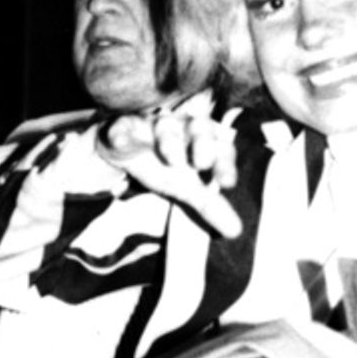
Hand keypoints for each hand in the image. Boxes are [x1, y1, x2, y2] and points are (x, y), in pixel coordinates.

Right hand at [98, 103, 241, 238]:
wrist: (126, 147)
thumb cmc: (166, 163)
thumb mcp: (188, 186)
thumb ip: (210, 205)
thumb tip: (235, 232)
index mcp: (204, 140)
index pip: (222, 147)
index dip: (225, 164)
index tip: (227, 184)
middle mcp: (183, 127)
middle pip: (199, 127)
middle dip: (203, 143)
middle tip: (203, 162)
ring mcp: (153, 125)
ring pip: (164, 126)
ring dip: (170, 140)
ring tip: (171, 158)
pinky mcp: (123, 127)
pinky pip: (121, 128)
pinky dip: (120, 134)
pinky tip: (121, 142)